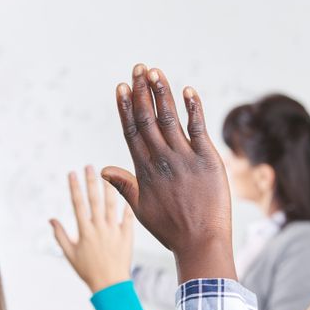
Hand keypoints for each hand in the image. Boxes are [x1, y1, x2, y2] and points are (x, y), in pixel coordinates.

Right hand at [50, 166, 133, 292]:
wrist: (110, 284)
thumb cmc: (88, 270)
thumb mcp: (70, 254)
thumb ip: (60, 235)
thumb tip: (51, 219)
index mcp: (84, 231)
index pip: (78, 204)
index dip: (74, 187)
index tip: (72, 173)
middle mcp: (99, 228)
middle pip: (94, 200)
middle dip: (91, 181)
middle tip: (90, 166)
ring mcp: (114, 231)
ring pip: (111, 205)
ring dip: (109, 188)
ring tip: (108, 174)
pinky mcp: (126, 236)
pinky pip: (128, 217)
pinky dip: (127, 204)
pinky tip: (127, 191)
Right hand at [102, 64, 235, 282]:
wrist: (200, 242)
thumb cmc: (171, 229)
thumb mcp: (140, 209)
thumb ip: (123, 185)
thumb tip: (101, 169)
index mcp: (144, 170)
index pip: (131, 131)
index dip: (126, 107)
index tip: (121, 87)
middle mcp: (161, 159)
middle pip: (147, 118)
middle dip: (141, 91)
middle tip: (138, 67)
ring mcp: (184, 158)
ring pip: (169, 118)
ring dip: (162, 93)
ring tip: (155, 71)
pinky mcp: (207, 160)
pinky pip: (199, 128)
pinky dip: (193, 108)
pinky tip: (188, 90)